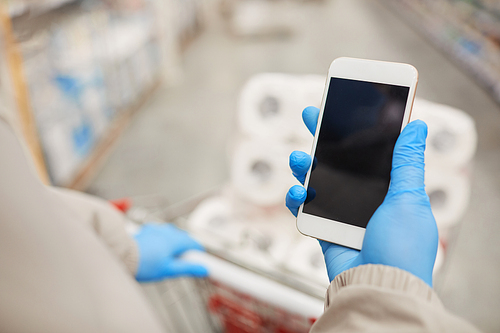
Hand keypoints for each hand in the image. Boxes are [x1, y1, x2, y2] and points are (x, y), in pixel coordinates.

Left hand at [134, 223, 207, 281]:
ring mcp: (157, 229)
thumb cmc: (144, 264)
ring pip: (172, 235)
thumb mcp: (168, 270)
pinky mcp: (148, 230)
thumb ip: (188, 268)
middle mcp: (168, 231)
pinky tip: (156, 250)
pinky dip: (163, 240)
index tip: (199, 261)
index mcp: (176, 240)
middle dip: (186, 249)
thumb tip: (203, 270)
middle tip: (181, 263)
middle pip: (184, 238)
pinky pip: (161, 233)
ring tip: (167, 258)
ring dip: (174, 244)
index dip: (199, 253)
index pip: (195, 243)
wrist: (121, 256)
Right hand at [286, 106, 437, 285]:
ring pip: (318, 181)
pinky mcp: (326, 229)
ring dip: (305, 166)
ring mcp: (344, 213)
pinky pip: (306, 208)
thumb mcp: (407, 199)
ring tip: (298, 158)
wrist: (379, 287)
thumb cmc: (401, 246)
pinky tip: (297, 191)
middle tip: (311, 116)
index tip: (345, 107)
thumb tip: (417, 125)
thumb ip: (406, 162)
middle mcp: (365, 198)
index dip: (358, 128)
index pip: (371, 151)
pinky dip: (298, 198)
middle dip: (324, 138)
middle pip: (340, 161)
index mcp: (388, 188)